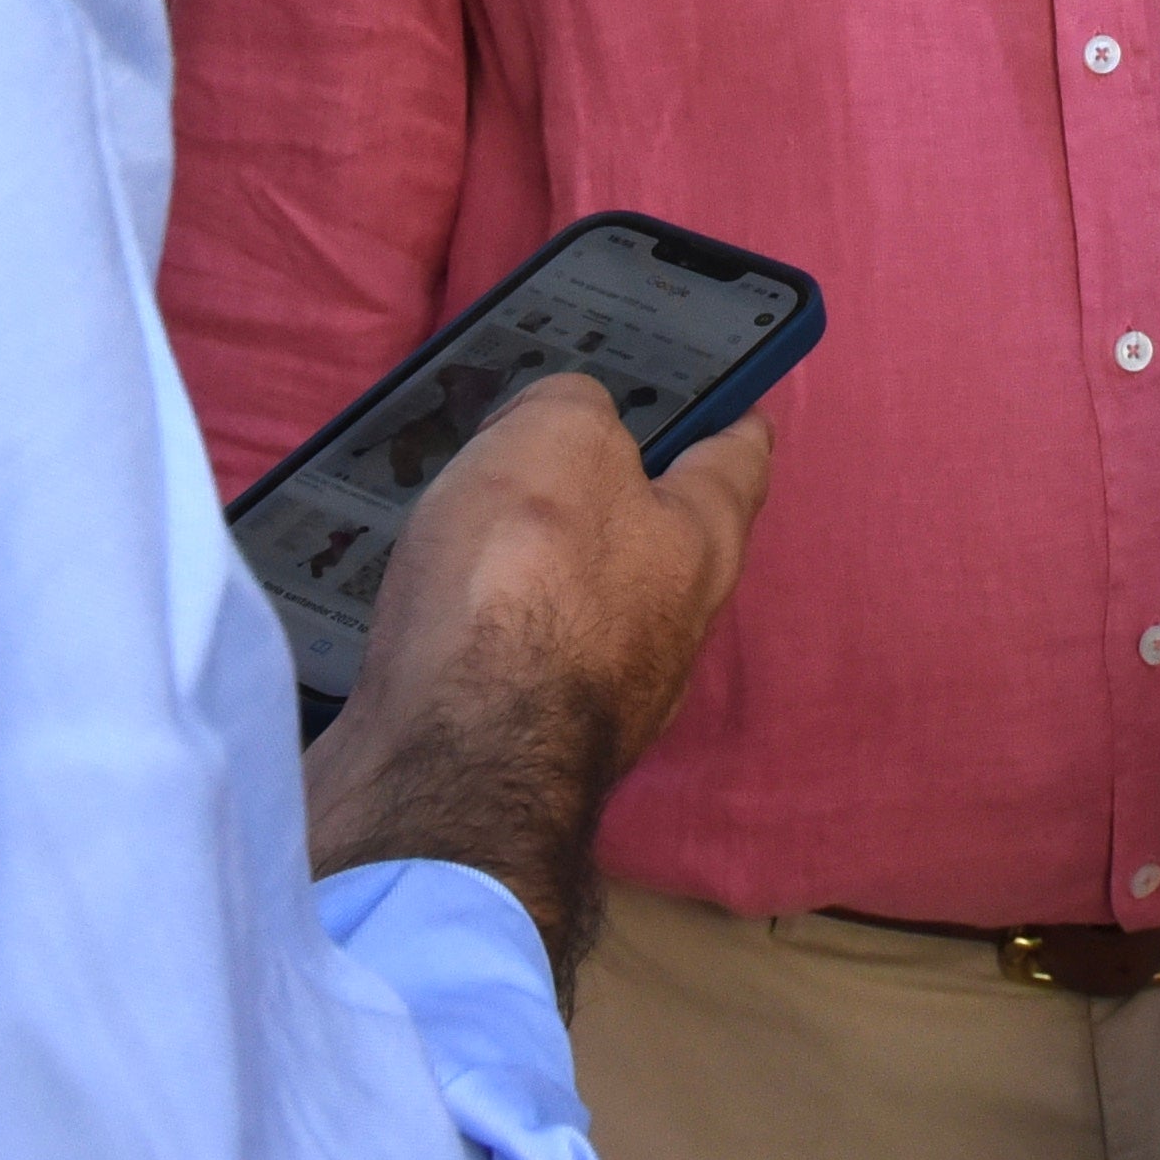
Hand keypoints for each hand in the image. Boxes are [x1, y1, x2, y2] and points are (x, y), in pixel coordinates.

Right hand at [304, 379, 773, 959]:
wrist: (441, 771)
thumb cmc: (523, 582)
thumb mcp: (557, 436)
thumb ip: (571, 408)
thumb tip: (563, 428)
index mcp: (701, 544)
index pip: (739, 458)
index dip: (730, 412)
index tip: (726, 388)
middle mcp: (667, 627)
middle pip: (655, 537)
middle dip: (611, 490)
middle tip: (552, 439)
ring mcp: (593, 698)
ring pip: (572, 601)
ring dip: (529, 560)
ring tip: (465, 510)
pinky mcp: (512, 743)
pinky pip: (500, 657)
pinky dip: (470, 624)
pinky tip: (420, 602)